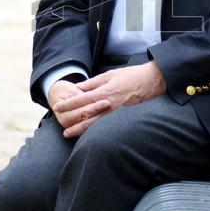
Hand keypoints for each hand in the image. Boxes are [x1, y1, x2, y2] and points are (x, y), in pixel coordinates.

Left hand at [52, 62, 166, 138]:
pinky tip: (88, 135)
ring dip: (80, 130)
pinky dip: (95, 131)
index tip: (57, 108)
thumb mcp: (110, 75)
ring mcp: (116, 113)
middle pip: (85, 115)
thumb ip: (93, 83)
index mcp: (104, 92)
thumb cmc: (131, 76)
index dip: (68, 104)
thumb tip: (79, 88)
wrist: (152, 81)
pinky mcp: (123, 118)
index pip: (81, 100)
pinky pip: (106, 126)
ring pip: (94, 124)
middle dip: (71, 121)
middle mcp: (108, 104)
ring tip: (69, 134)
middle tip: (61, 126)